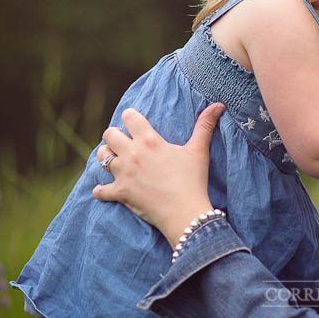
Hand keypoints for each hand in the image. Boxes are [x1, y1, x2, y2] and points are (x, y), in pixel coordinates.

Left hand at [92, 104, 224, 244]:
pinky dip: (101, 190)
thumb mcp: (199, 151)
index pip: (129, 117)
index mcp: (150, 140)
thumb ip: (205, 125)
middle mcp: (132, 154)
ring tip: (115, 161)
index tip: (134, 122)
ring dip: (106, 157)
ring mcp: (123, 174)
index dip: (130, 117)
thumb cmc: (193, 180)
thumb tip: (219, 105)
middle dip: (114, 136)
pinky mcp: (120, 193)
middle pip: (109, 134)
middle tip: (124, 142)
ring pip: (101, 157)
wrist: (185, 213)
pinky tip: (105, 190)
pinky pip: (99, 190)